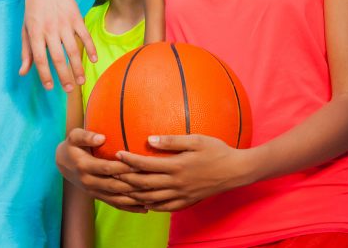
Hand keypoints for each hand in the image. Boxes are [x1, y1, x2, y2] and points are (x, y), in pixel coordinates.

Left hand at [20, 0, 96, 91]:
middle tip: (69, 89)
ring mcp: (64, 23)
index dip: (45, 75)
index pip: (40, 59)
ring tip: (81, 81)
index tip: (50, 87)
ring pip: (72, 49)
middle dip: (64, 76)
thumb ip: (26, 52)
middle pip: (57, 57)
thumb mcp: (25, 28)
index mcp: (35, 33)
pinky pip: (85, 35)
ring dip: (78, 67)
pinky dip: (90, 48)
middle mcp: (49, 29)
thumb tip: (23, 73)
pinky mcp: (76, 17)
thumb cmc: (33, 9)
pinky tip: (93, 60)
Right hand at [56, 129, 145, 211]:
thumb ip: (86, 136)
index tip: (139, 163)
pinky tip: (145, 208)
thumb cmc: (72, 146)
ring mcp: (94, 192)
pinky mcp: (98, 197)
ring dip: (135, 199)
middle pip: (115, 185)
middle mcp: (89, 182)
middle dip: (134, 184)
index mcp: (84, 166)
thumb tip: (102, 137)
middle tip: (152, 180)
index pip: (107, 168)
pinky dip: (130, 207)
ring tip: (153, 197)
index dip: (123, 167)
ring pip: (117, 198)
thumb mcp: (74, 137)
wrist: (62, 164)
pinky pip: (115, 204)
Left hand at [116, 135, 250, 211]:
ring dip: (134, 194)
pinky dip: (151, 205)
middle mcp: (176, 183)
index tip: (117, 154)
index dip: (129, 160)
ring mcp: (181, 195)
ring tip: (121, 188)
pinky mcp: (187, 202)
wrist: (236, 171)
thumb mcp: (196, 140)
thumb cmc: (217, 150)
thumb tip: (149, 139)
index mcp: (177, 166)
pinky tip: (143, 201)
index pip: (146, 164)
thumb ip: (172, 141)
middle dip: (125, 178)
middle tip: (112, 172)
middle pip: (144, 184)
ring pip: (151, 198)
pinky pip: (164, 208)